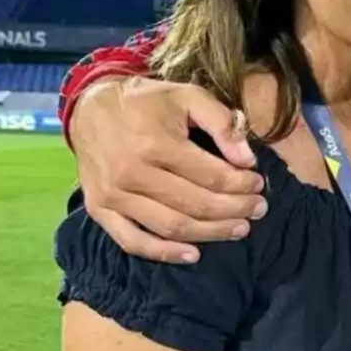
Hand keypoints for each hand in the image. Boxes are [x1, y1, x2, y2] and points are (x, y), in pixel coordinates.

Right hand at [69, 76, 266, 263]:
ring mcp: (114, 196)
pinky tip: (193, 254)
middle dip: (234, 210)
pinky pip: (133, 241)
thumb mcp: (188, 97)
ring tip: (239, 229)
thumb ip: (222, 123)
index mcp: (157, 143)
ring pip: (171, 226)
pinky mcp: (100, 210)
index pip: (211, 176)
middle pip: (195, 204)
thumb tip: (247, 159)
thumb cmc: (147, 101)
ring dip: (210, 233)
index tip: (259, 185)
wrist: (91, 108)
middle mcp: (132, 173)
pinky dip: (164, 253)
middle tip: (258, 210)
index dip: (241, 184)